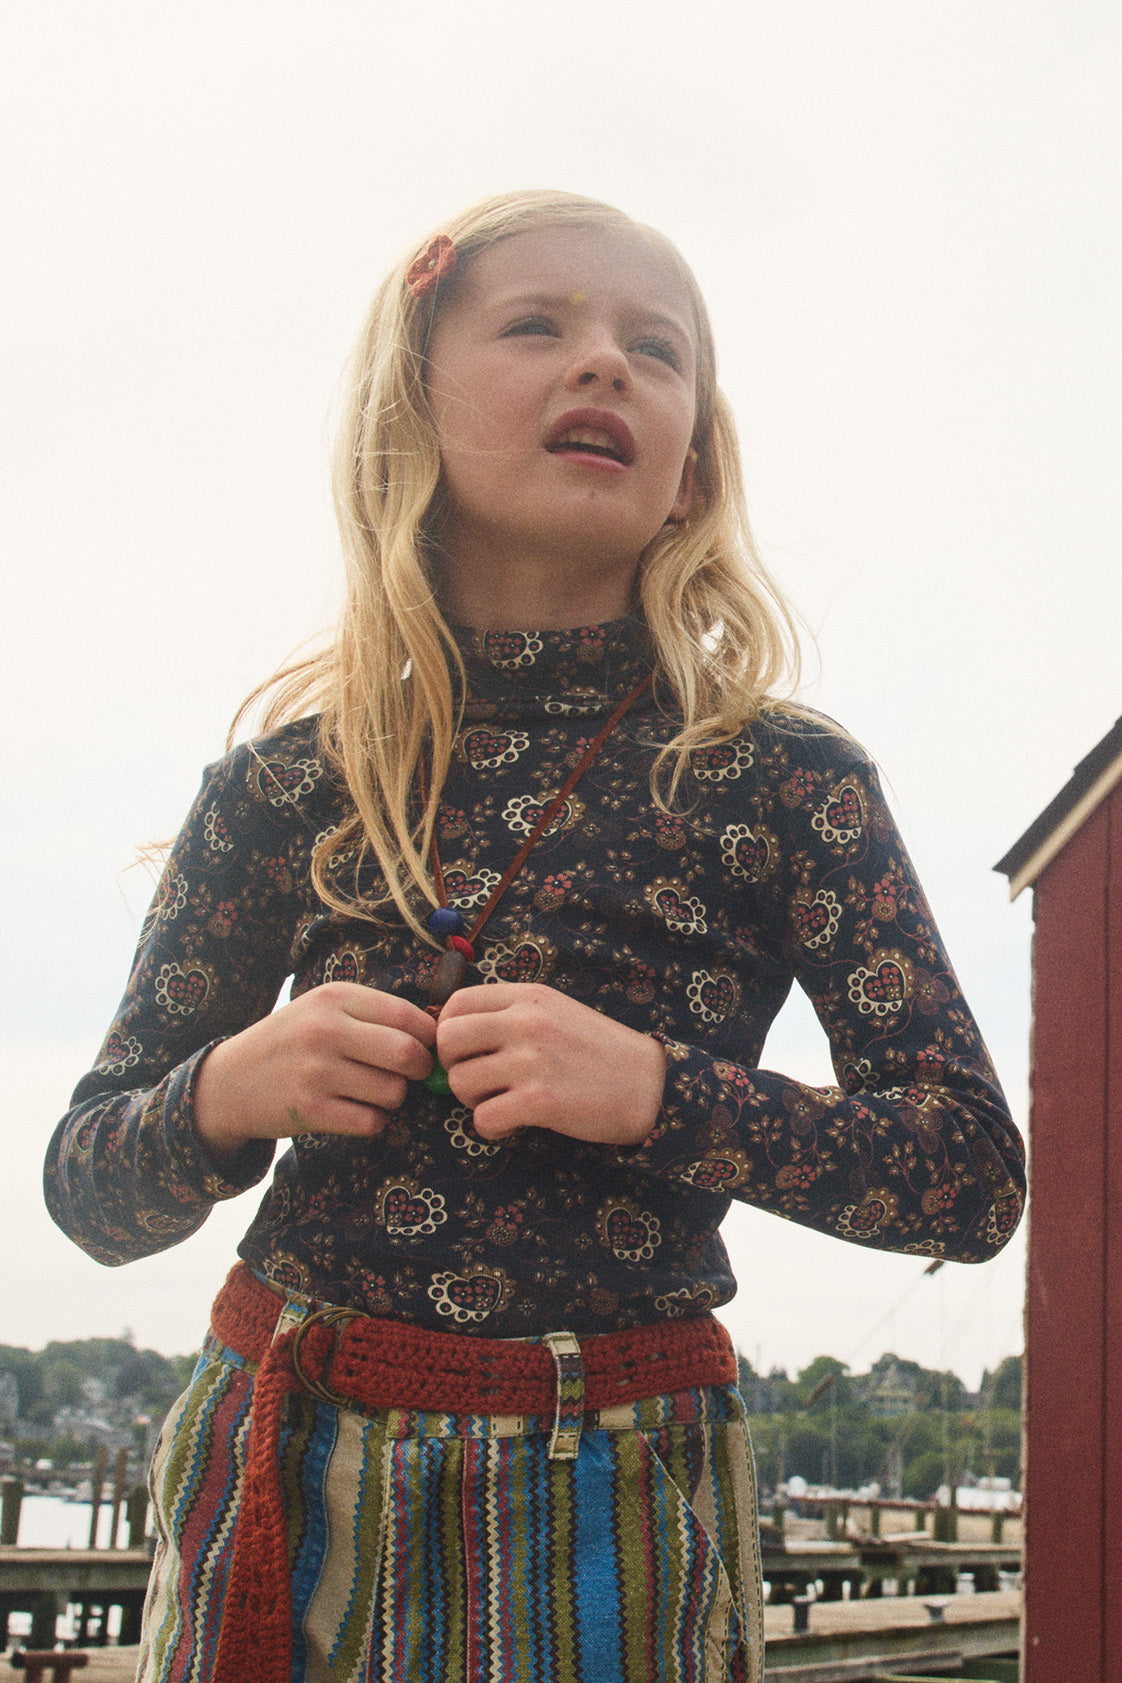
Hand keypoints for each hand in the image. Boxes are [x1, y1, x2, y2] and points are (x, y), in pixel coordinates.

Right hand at [194, 982, 435, 1165]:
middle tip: (409, 1075)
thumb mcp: (324, 1010)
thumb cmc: (291, 1042)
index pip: (408, 1016)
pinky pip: (371, 1122)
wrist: (229, 1082)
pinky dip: (372, 1121)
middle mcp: (325, 1030)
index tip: (425, 1049)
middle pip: (408, 1055)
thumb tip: (439, 1032)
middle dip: (420, 1070)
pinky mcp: (309, 1110)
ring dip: (393, 1098)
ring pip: (393, 1092)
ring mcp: (316, 1071)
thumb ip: (374, 1015)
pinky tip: (353, 1110)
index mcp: (335, 998)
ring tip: (372, 1092)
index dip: (429, 1038)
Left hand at [436, 982, 665, 1145]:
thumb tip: (452, 1034)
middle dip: (453, 1066)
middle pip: (447, 1041)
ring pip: (459, 1082)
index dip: (448, 1032)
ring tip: (501, 1103)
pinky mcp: (539, 1100)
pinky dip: (490, 1127)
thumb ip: (510, 1015)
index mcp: (528, 996)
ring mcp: (532, 1060)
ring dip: (472, 1101)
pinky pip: (482, 1118)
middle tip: (478, 1081)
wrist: (650, 1084)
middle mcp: (526, 1022)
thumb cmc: (598, 1051)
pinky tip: (512, 1124)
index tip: (466, 1052)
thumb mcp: (556, 1011)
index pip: (456, 1004)